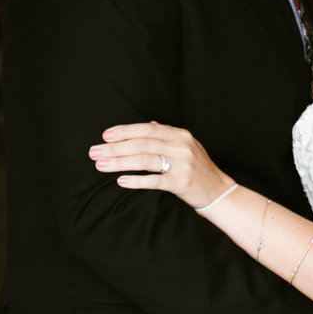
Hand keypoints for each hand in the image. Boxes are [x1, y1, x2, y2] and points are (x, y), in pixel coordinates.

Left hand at [91, 121, 231, 209]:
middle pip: (142, 143)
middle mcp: (181, 146)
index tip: (105, 136)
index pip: (147, 129)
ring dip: (119, 162)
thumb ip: (167, 135)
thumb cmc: (198, 168)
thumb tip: (149, 123)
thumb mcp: (186, 146)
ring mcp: (182, 164)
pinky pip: (155, 180)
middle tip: (94, 152)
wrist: (218, 191)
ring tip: (100, 165)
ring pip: (145, 160)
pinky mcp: (181, 183)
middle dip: (115, 147)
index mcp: (180, 135)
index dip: (125, 131)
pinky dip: (136, 180)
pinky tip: (121, 181)